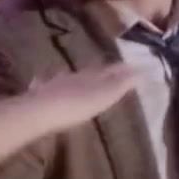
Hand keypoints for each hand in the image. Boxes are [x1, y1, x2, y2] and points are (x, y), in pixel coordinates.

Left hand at [26, 64, 140, 124]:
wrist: (38, 112)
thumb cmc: (74, 106)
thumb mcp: (102, 97)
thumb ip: (119, 84)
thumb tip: (139, 71)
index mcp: (90, 77)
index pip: (110, 70)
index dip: (122, 69)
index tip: (134, 66)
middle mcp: (73, 76)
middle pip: (90, 72)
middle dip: (102, 71)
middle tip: (110, 71)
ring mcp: (55, 84)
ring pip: (70, 77)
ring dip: (79, 77)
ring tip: (83, 78)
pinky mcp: (40, 95)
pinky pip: (49, 85)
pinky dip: (53, 84)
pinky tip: (48, 84)